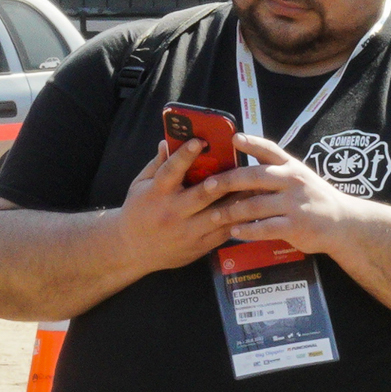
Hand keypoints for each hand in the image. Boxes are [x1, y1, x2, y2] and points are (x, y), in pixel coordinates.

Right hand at [110, 137, 246, 278]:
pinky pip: (224, 232)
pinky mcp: (199, 246)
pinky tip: (253, 208)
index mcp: (157, 193)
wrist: (134, 250)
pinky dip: (239, 220)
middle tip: (242, 167)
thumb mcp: (140, 185)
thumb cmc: (138, 212)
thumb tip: (167, 140)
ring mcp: (188, 231)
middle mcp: (173, 212)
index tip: (199, 141)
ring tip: (256, 187)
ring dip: (239, 201)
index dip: (185, 155)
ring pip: (219, 215)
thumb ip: (157, 164)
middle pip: (202, 194)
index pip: (171, 171)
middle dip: (223, 181)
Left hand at [213, 132, 349, 266]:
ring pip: (255, 205)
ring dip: (231, 211)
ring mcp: (294, 204)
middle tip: (207, 186)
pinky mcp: (295, 226)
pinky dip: (247, 231)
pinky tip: (234, 232)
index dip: (251, 142)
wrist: (343, 223)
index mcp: (292, 167)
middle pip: (254, 177)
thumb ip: (275, 169)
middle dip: (228, 181)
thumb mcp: (300, 176)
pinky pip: (264, 228)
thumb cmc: (315, 198)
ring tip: (214, 215)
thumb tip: (243, 159)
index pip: (269, 149)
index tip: (233, 139)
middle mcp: (293, 181)